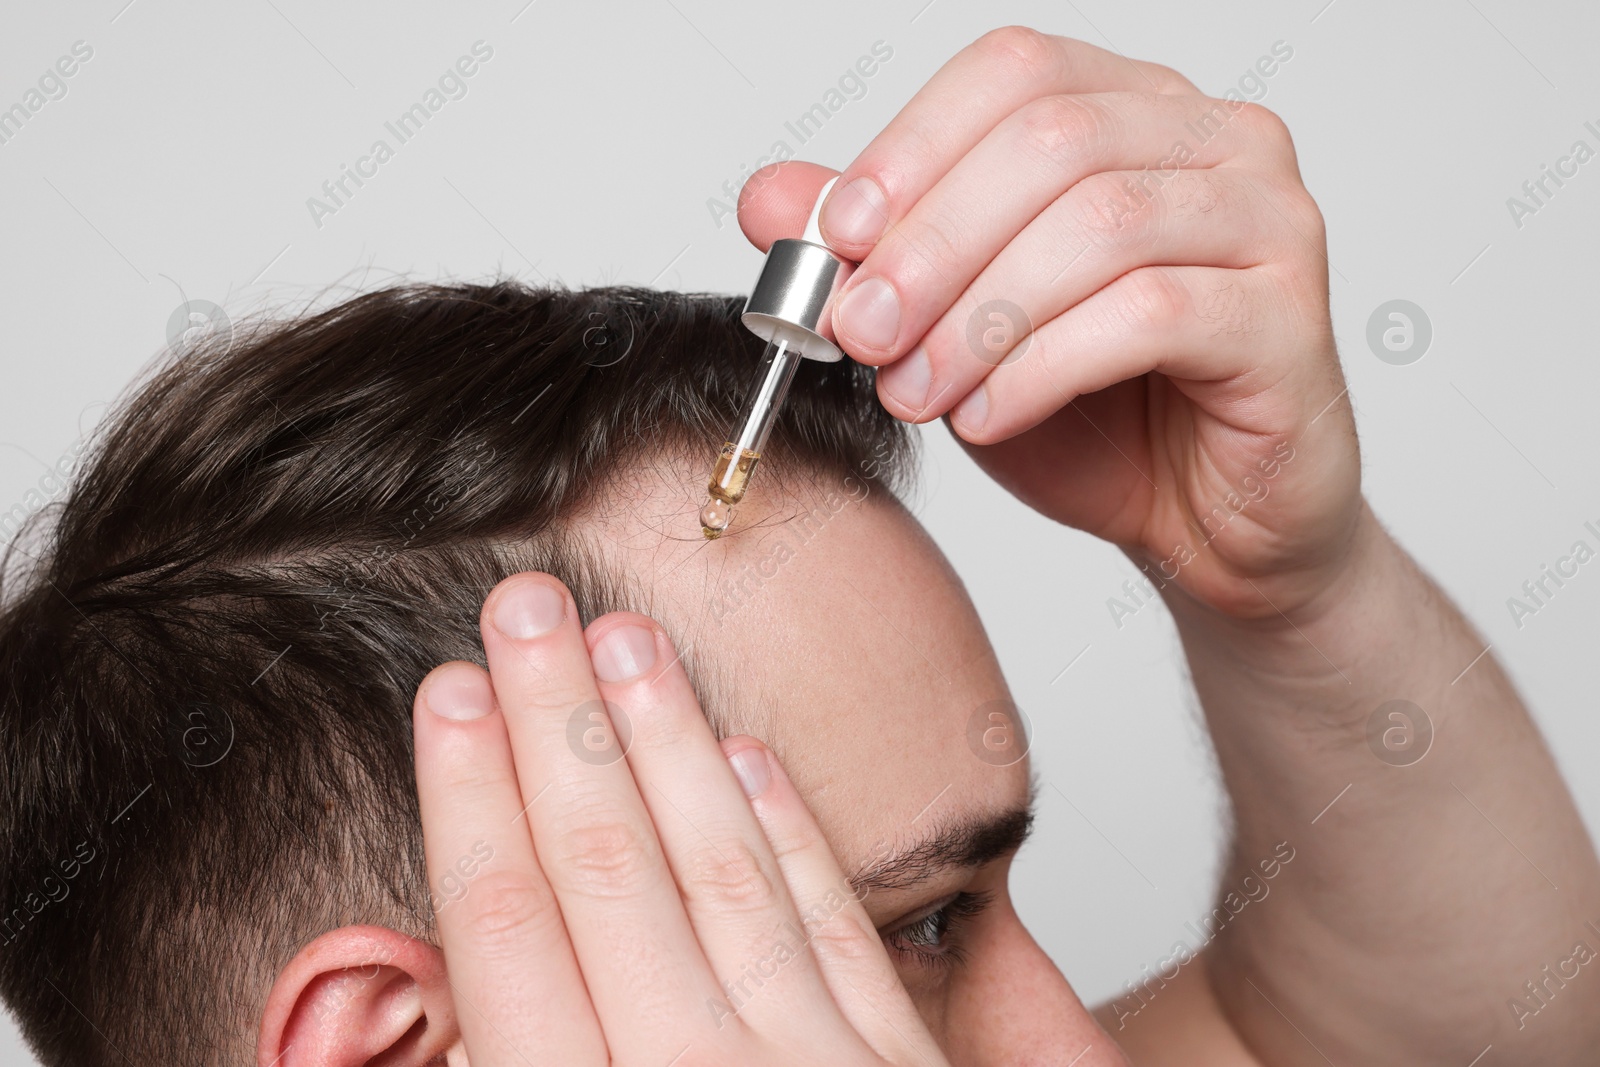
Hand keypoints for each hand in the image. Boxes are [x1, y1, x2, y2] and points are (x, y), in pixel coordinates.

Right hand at [411, 571, 949, 1065]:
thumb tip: (451, 998)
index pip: (506, 926)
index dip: (472, 794)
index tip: (452, 689)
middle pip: (608, 865)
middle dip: (558, 719)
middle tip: (528, 605)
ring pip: (723, 868)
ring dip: (668, 740)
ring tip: (626, 636)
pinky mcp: (895, 1066)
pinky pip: (837, 928)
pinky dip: (791, 835)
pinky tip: (750, 753)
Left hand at [738, 28, 1362, 621]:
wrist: (1208, 527)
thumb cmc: (1098, 419)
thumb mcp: (957, 330)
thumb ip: (879, 259)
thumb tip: (768, 198)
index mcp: (1136, 112)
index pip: (1015, 72)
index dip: (913, 149)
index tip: (837, 239)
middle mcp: (1215, 143)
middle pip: (1052, 140)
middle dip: (931, 245)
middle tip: (858, 331)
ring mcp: (1268, 222)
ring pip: (1099, 224)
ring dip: (979, 316)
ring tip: (914, 392)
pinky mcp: (1290, 316)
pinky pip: (1151, 315)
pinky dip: (1045, 367)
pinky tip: (988, 418)